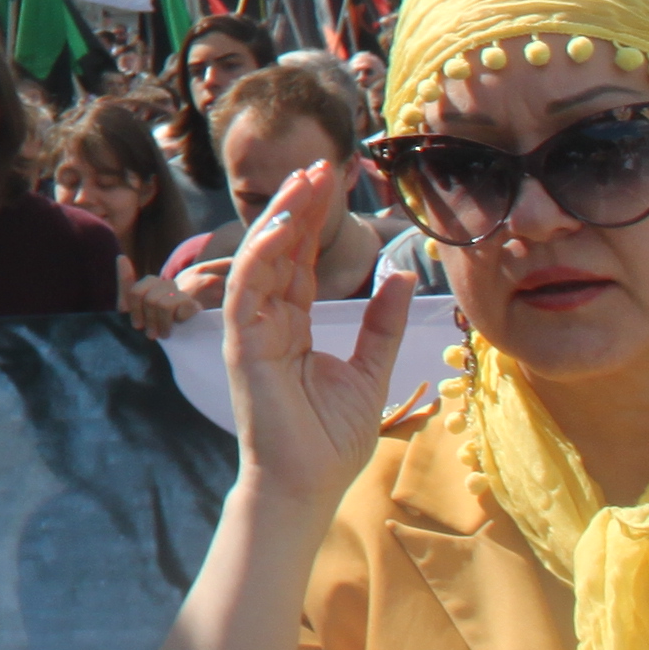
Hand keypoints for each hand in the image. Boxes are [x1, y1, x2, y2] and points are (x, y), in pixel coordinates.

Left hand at [122, 268, 207, 337]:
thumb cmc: (153, 320)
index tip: (137, 325)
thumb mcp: (135, 307)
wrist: (181, 334)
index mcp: (150, 283)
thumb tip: (121, 257)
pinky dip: (176, 321)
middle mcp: (165, 284)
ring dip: (161, 324)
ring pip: (163, 305)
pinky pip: (180, 310)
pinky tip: (179, 324)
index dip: (134, 310)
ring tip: (163, 334)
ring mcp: (180, 293)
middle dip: (149, 320)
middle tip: (151, 334)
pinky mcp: (192, 304)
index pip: (136, 292)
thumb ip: (126, 284)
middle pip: (149, 300)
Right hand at [216, 158, 410, 508]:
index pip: (301, 260)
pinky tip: (282, 228)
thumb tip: (405, 276)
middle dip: (297, 206)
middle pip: (280, 251)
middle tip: (319, 165)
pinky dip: (262, 257)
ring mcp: (252, 331)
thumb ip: (384, 323)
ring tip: (302, 182)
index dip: (314, 221)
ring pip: (260, 262)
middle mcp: (267, 319)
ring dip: (279, 219)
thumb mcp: (370, 370)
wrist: (308, 485)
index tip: (331, 181)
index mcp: (292, 323)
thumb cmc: (330, 439)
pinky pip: (247, 292)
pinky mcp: (243, 346)